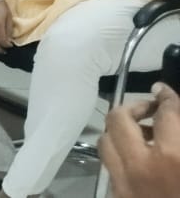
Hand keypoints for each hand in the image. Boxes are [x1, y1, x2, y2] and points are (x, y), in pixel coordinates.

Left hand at [102, 82, 179, 197]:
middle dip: (134, 107)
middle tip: (151, 110)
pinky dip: (119, 154)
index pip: (165, 113)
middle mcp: (141, 165)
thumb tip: (174, 117)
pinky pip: (110, 166)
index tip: (165, 92)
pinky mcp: (117, 196)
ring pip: (106, 140)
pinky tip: (137, 157)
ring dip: (120, 130)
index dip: (166, 97)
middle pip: (119, 119)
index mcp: (172, 156)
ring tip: (142, 132)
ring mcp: (124, 182)